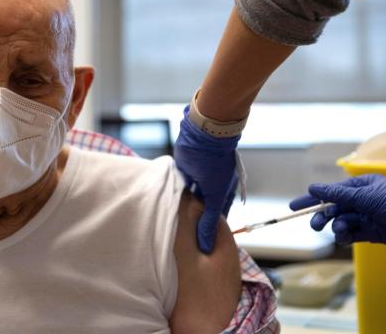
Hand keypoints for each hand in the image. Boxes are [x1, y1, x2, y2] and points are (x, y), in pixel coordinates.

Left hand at [174, 105, 240, 253]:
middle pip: (199, 211)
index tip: (200, 250)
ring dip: (181, 210)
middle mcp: (209, 189)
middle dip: (193, 223)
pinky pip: (176, 190)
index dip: (209, 232)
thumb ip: (208, 218)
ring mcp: (195, 181)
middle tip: (182, 243)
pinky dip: (172, 198)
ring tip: (170, 230)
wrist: (204, 135)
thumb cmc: (215, 165)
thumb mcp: (214, 195)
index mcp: (221, 194)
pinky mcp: (182, 174)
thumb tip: (206, 244)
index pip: (215, 219)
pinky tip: (164, 210)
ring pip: (187, 201)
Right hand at [290, 174, 385, 247]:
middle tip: (315, 225)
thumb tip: (314, 188)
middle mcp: (362, 200)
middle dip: (323, 216)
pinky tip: (345, 237)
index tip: (295, 206)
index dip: (313, 198)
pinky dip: (344, 236)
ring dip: (336, 227)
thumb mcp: (366, 197)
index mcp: (361, 185)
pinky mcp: (370, 232)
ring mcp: (366, 216)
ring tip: (340, 232)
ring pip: (340, 221)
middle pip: (333, 207)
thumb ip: (338, 194)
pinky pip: (350, 233)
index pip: (331, 191)